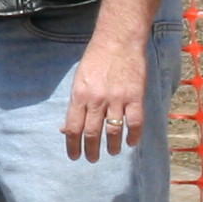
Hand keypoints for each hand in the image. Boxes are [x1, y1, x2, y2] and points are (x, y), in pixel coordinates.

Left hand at [63, 30, 149, 161]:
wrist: (118, 41)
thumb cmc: (95, 60)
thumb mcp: (78, 80)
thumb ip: (75, 103)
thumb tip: (66, 127)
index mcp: (79, 96)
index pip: (73, 127)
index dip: (73, 145)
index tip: (74, 156)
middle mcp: (96, 100)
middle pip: (92, 132)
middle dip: (90, 150)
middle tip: (91, 159)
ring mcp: (117, 99)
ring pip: (113, 130)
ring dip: (112, 145)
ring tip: (112, 152)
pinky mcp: (136, 96)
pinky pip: (135, 121)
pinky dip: (134, 135)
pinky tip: (132, 142)